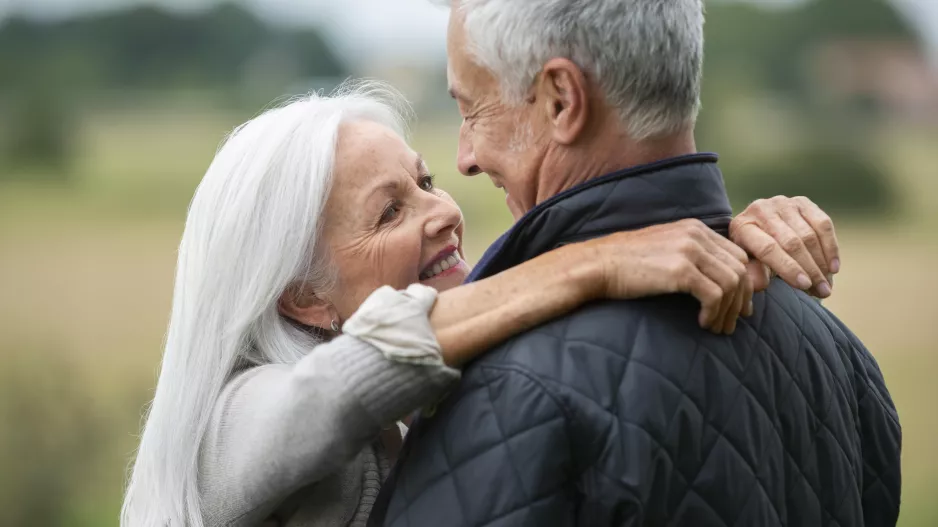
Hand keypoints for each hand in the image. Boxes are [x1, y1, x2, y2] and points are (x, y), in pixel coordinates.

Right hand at [589, 219, 752, 334]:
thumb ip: (691, 256)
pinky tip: (702, 323)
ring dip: (728, 311)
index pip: (738, 255)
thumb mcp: (664, 249)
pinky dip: (714, 313)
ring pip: (732, 283)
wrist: (597, 265)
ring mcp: (689, 250)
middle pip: (740, 269)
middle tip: (731, 323)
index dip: (743, 284)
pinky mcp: (681, 270)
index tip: (736, 307)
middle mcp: (696, 234)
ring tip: (716, 328)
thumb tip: (716, 280)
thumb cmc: (625, 264)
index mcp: (695, 228)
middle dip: (740, 300)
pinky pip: (715, 295)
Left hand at [730, 196, 839, 297]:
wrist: (756, 226)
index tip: (805, 285)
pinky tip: (834, 267)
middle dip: (810, 269)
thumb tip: (761, 284)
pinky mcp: (802, 202)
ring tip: (827, 284)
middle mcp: (761, 210)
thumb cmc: (750, 252)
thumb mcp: (745, 263)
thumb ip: (752, 273)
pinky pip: (823, 224)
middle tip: (822, 291)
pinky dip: (831, 247)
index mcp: (742, 227)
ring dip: (822, 263)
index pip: (768, 248)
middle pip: (792, 242)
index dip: (789, 268)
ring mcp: (783, 203)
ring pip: (809, 235)